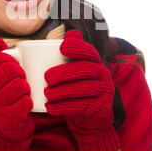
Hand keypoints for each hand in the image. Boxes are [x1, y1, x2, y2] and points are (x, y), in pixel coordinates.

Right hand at [0, 38, 33, 150]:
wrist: (4, 126)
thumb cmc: (1, 94)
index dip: (12, 60)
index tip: (12, 68)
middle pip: (11, 69)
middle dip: (21, 73)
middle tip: (20, 80)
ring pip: (21, 85)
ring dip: (26, 88)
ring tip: (21, 94)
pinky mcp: (7, 119)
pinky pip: (27, 101)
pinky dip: (29, 102)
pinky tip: (22, 107)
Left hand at [44, 30, 120, 150]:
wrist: (90, 118)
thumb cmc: (77, 88)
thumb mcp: (75, 70)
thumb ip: (73, 53)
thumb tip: (71, 33)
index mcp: (96, 62)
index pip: (90, 52)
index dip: (78, 47)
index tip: (62, 47)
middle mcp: (104, 75)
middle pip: (86, 70)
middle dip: (65, 72)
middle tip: (47, 78)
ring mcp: (105, 92)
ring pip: (84, 89)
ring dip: (63, 91)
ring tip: (47, 93)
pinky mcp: (101, 108)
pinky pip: (82, 106)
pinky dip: (64, 107)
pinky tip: (50, 107)